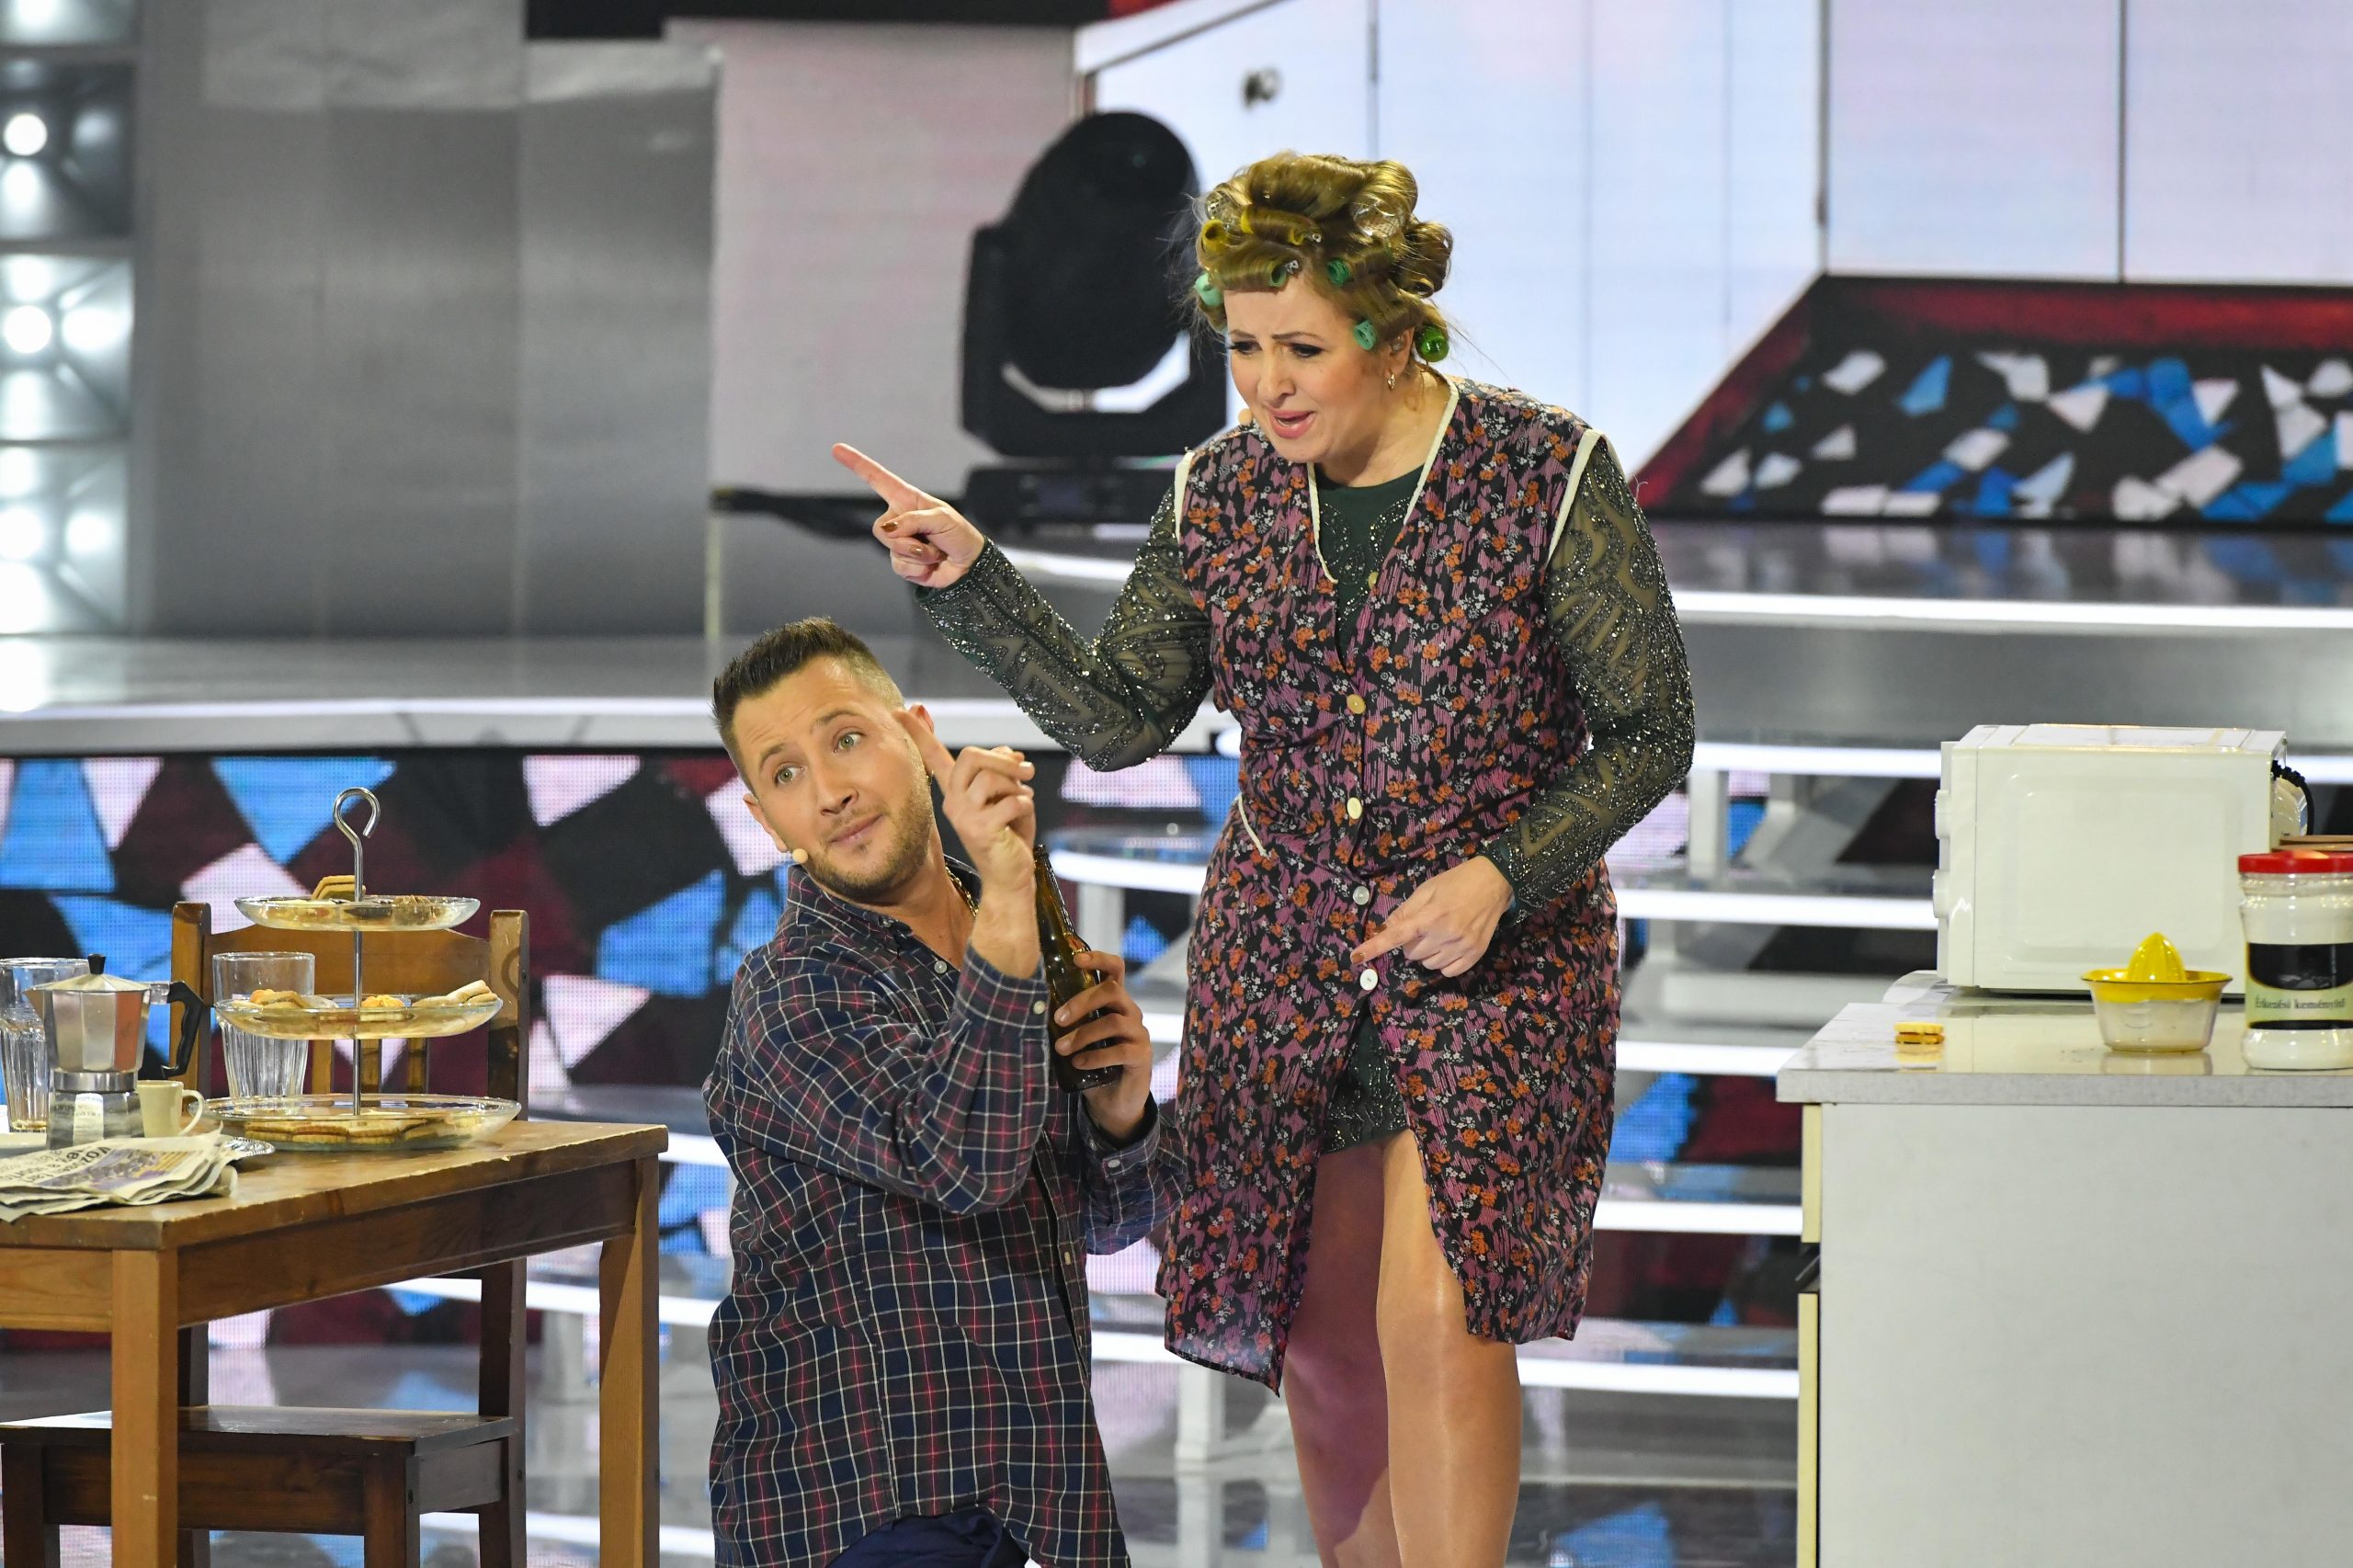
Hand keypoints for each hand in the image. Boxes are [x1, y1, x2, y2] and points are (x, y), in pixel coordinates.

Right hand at [835, 444, 987, 589]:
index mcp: (907, 499)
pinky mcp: (902, 563)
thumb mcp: (941, 519)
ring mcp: (899, 542)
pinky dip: (918, 569)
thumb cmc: (958, 534)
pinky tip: (930, 566)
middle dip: (907, 540)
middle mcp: (899, 518)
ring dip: (918, 555)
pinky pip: (899, 567)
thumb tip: (888, 529)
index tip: (837, 449)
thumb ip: (913, 520)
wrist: (969, 565)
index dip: (857, 464)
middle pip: (880, 529)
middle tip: (930, 541)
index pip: (877, 479)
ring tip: (934, 552)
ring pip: (891, 549)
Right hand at [894, 708, 1035, 899]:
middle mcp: (953, 802)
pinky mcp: (980, 830)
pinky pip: (1010, 801)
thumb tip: (1008, 751)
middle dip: (1003, 760)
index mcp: (956, 791)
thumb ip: (1001, 771)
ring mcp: (964, 817)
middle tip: (1025, 771)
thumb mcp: (1007, 795)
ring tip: (1024, 800)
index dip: (919, 732)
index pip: (934, 756)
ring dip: (1017, 786)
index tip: (901, 710)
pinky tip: (1022, 818)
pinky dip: (1025, 805)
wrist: (1012, 875)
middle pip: (971, 756)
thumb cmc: (1010, 834)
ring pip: (991, 778)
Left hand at [1053, 949, 1154, 1142]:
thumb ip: (1065, 1023)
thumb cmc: (1091, 1063)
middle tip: (1057, 1019)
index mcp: (1114, 1002)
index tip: (1075, 960)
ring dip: (1083, 1034)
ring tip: (1061, 1048)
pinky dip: (1095, 1056)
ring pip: (1113, 1021)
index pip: (1114, 969)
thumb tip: (1032, 1010)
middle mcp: (1130, 1012)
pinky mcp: (1142, 1056)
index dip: (1098, 959)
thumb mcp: (1077, 1039)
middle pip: (1112, 991)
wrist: (1113, 1101)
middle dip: (1082, 1002)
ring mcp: (1139, 1033)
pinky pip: (1120, 1051)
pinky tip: (1078, 1063)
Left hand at [1349, 856, 1512, 978]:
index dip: (1373, 947)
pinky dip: (1442, 963)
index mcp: (1430, 916)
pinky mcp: (1475, 955)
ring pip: (1428, 965)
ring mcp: (1462, 947)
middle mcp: (1445, 935)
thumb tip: (1384, 930)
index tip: (1355, 958)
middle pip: (1411, 954)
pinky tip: (1449, 945)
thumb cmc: (1456, 882)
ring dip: (1426, 953)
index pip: (1396, 936)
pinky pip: (1447, 972)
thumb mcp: (1427, 890)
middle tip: (1423, 926)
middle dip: (1410, 943)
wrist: (1495, 882)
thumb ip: (1405, 912)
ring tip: (1438, 933)